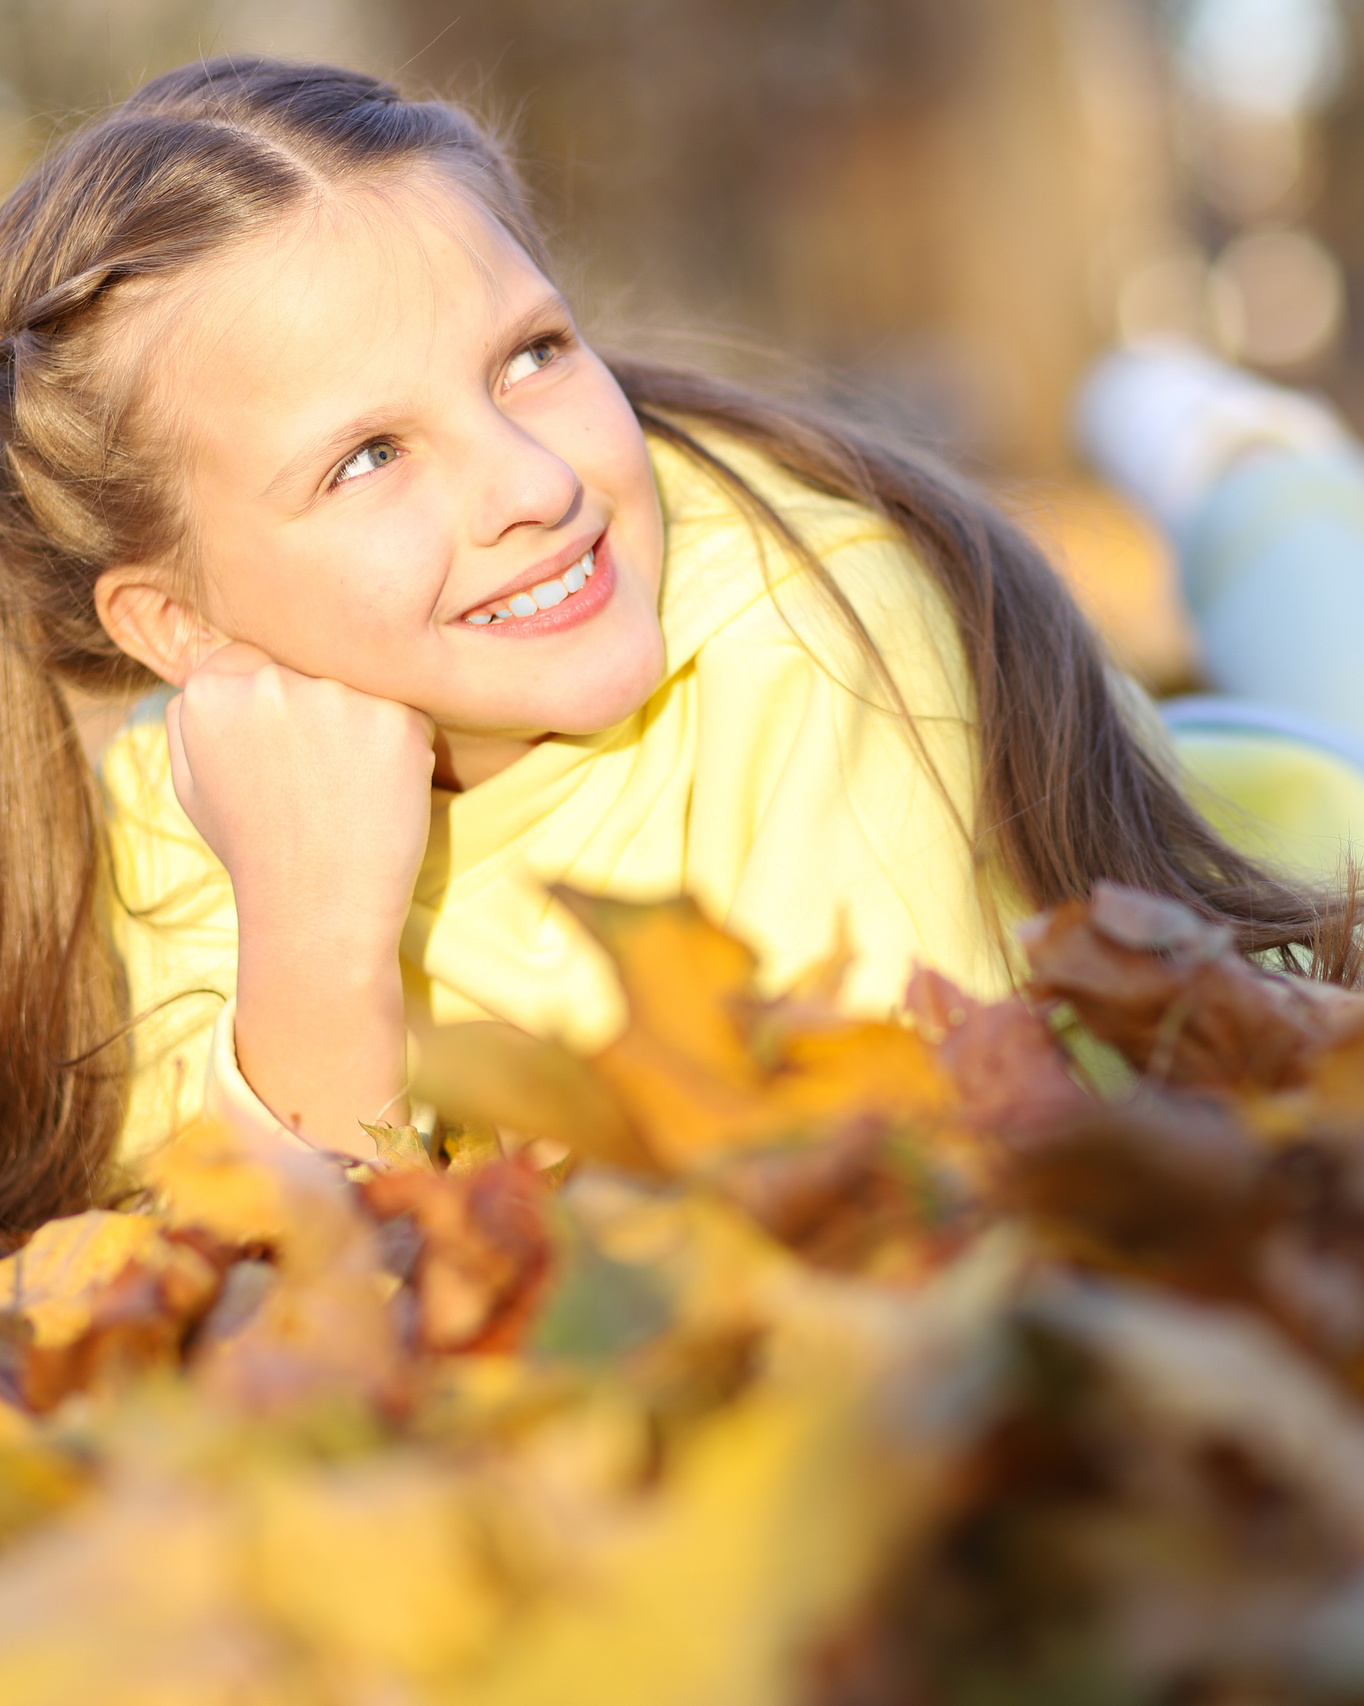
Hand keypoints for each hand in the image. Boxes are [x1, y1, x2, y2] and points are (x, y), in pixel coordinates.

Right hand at [167, 643, 435, 949]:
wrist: (316, 913)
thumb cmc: (255, 850)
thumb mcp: (192, 783)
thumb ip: (191, 718)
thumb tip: (208, 673)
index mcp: (210, 689)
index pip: (251, 660)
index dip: (272, 709)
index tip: (281, 754)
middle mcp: (270, 681)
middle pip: (308, 671)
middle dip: (317, 714)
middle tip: (315, 781)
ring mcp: (336, 698)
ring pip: (359, 692)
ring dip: (361, 730)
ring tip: (345, 794)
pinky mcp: (396, 722)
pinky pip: (407, 719)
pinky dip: (402, 752)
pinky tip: (378, 797)